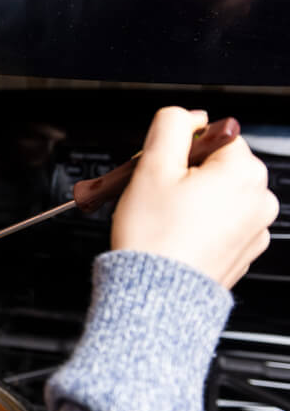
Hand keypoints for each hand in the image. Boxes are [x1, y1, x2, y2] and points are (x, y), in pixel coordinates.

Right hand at [111, 107, 278, 288]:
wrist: (156, 294)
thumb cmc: (154, 238)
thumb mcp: (151, 167)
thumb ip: (171, 126)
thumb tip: (186, 115)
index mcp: (244, 172)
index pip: (214, 135)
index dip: (179, 148)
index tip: (158, 168)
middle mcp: (260, 199)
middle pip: (218, 165)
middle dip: (185, 174)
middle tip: (154, 193)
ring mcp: (255, 229)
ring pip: (219, 196)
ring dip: (192, 200)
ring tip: (163, 218)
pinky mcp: (243, 252)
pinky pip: (221, 224)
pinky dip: (200, 225)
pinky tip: (176, 236)